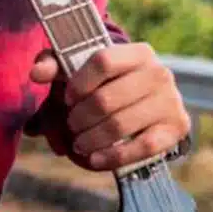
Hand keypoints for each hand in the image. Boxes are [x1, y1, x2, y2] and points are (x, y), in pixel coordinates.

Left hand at [30, 43, 190, 170]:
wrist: (149, 102)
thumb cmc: (109, 82)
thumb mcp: (83, 67)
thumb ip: (55, 64)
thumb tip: (36, 73)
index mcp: (138, 52)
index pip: (103, 61)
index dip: (78, 82)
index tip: (67, 98)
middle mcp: (160, 73)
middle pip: (107, 99)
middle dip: (80, 117)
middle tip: (71, 125)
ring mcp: (171, 102)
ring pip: (120, 125)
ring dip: (91, 138)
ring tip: (78, 142)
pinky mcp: (177, 129)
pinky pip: (142, 148)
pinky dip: (113, 156)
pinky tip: (94, 159)